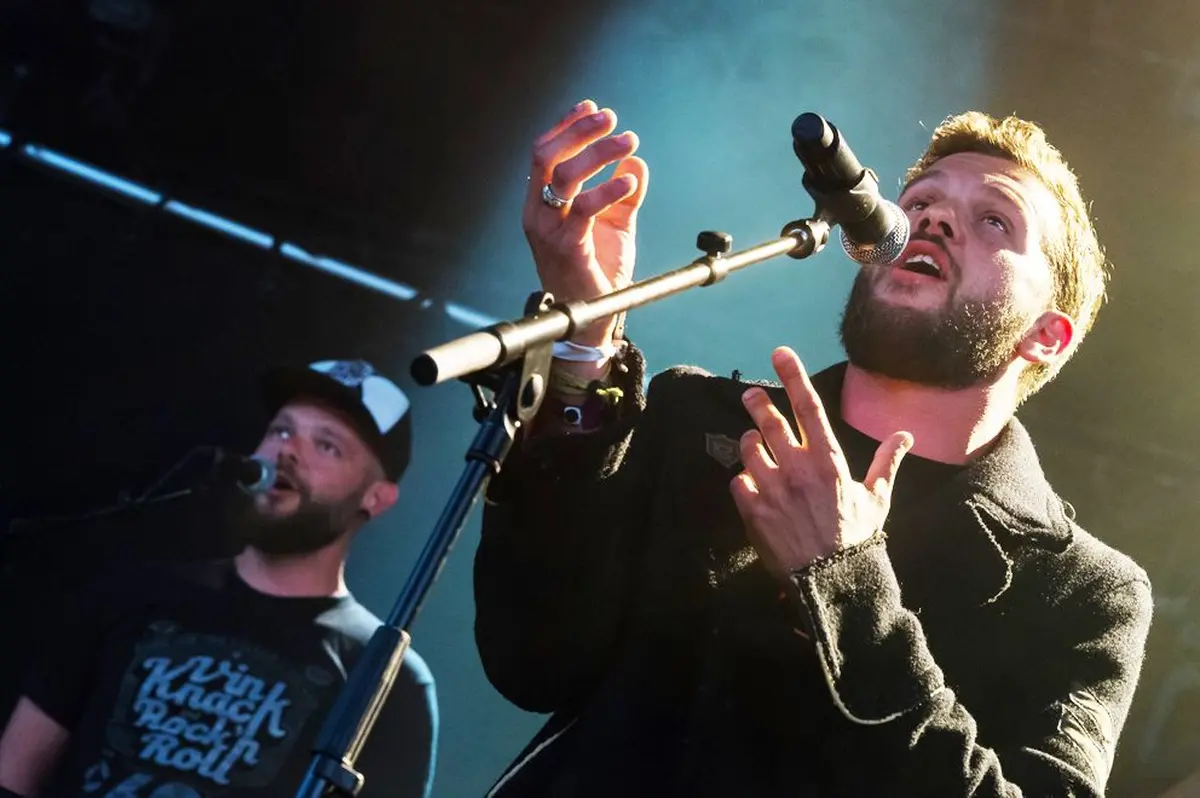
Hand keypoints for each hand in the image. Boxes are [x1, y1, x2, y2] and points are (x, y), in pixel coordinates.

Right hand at [523, 100, 649, 347]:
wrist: (591, 317)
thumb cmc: (596, 269)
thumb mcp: (614, 223)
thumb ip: (623, 192)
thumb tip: (635, 160)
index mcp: (540, 203)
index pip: (544, 153)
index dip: (567, 126)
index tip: (593, 109)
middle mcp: (537, 213)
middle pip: (548, 156)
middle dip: (580, 131)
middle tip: (612, 120)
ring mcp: (548, 230)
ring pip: (565, 176)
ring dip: (598, 152)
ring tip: (628, 142)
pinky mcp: (567, 247)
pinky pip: (585, 210)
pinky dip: (608, 190)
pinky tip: (629, 181)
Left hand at [730, 347, 912, 579]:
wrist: (832, 581)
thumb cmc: (857, 538)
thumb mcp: (878, 498)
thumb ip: (886, 462)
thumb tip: (904, 434)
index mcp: (829, 460)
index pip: (808, 406)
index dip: (793, 375)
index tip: (779, 353)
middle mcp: (797, 467)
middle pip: (769, 421)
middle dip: (757, 404)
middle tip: (750, 396)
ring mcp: (772, 488)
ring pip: (748, 448)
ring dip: (750, 443)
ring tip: (755, 446)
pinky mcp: (752, 510)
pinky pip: (737, 481)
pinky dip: (742, 480)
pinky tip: (751, 486)